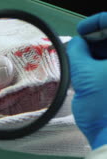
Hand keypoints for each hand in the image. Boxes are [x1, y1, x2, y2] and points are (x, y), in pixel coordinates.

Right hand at [68, 12, 106, 148]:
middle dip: (98, 38)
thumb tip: (77, 45)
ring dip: (100, 52)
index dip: (97, 23)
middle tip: (80, 45)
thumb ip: (78, 53)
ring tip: (83, 61)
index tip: (82, 31)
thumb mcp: (84, 77)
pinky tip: (91, 73)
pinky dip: (103, 66)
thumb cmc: (106, 112)